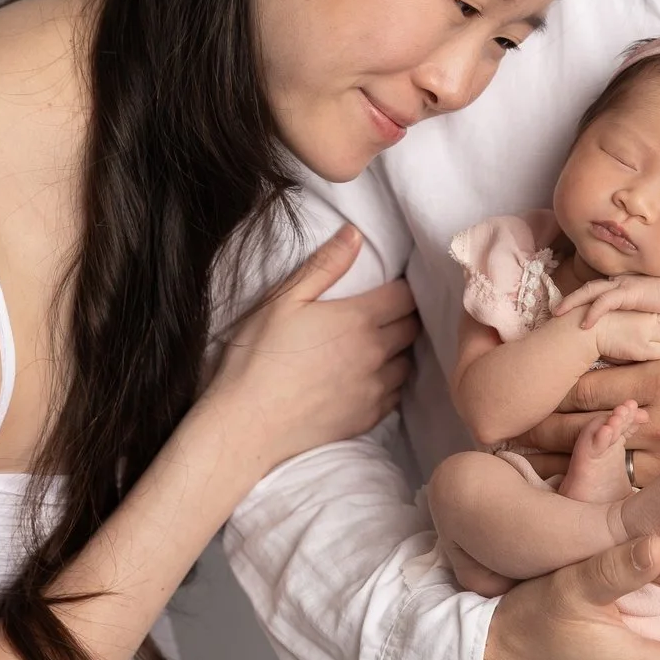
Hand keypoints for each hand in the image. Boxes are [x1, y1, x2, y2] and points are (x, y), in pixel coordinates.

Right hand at [205, 225, 417, 471]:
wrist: (247, 425)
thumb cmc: (258, 357)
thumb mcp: (283, 300)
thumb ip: (324, 265)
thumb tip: (355, 234)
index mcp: (358, 319)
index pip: (405, 296)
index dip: (402, 287)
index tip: (391, 285)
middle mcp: (375, 353)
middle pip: (412, 327)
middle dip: (404, 316)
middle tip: (387, 311)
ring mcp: (374, 388)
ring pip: (408, 361)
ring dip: (400, 350)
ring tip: (381, 344)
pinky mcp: (368, 418)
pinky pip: (396, 394)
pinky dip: (391, 381)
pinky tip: (372, 376)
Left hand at [514, 337, 659, 491]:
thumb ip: (658, 338)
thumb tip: (610, 326)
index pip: (584, 381)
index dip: (545, 389)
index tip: (517, 395)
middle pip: (578, 424)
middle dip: (537, 430)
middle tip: (501, 435)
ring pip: (597, 464)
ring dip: (558, 466)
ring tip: (522, 468)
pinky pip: (632, 492)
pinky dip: (600, 491)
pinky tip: (577, 495)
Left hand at [558, 274, 659, 322]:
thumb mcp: (643, 308)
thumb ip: (630, 312)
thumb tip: (620, 325)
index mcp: (620, 285)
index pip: (594, 290)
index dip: (579, 298)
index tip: (565, 310)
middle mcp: (618, 282)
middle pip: (587, 288)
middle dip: (569, 299)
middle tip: (553, 312)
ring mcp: (623, 285)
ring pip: (591, 291)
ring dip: (573, 302)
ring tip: (559, 314)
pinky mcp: (630, 293)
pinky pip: (606, 301)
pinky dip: (593, 311)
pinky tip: (585, 323)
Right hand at [590, 310, 659, 362]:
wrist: (586, 327)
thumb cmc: (607, 324)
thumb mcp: (631, 317)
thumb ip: (648, 321)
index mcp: (651, 307)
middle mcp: (653, 316)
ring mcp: (648, 329)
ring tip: (659, 348)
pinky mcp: (641, 344)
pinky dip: (659, 355)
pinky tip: (646, 353)